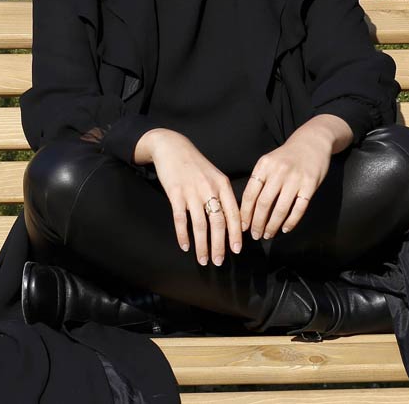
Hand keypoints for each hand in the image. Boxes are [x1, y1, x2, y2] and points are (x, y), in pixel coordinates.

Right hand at [142, 129, 242, 265]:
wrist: (172, 147)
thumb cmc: (196, 164)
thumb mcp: (215, 176)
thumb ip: (224, 196)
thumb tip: (234, 222)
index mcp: (223, 184)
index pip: (233, 213)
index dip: (235, 234)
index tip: (236, 250)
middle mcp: (209, 188)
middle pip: (218, 222)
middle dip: (220, 245)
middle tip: (219, 261)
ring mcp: (192, 191)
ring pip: (200, 225)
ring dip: (202, 245)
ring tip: (203, 259)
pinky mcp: (175, 193)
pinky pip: (181, 219)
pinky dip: (183, 235)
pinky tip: (185, 246)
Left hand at [239, 124, 334, 240]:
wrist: (312, 141)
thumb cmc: (287, 156)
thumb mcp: (268, 162)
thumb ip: (259, 180)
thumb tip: (247, 209)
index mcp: (264, 166)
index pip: (250, 194)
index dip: (245, 213)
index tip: (243, 226)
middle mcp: (278, 171)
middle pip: (264, 204)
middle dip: (258, 223)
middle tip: (256, 235)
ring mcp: (295, 178)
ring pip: (280, 209)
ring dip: (273, 226)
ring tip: (268, 234)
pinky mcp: (310, 185)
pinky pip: (299, 208)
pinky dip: (291, 222)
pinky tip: (286, 228)